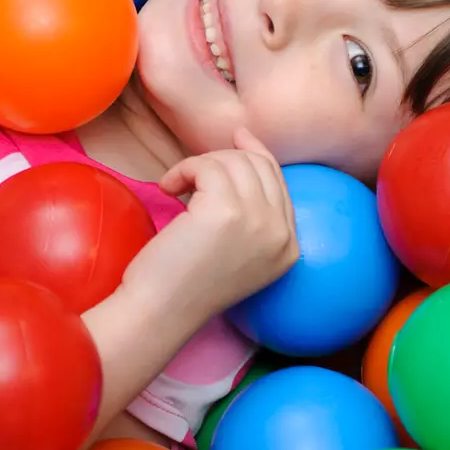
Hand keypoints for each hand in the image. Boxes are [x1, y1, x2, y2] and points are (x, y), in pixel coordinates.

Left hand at [121, 129, 298, 322]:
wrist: (160, 312)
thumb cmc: (185, 282)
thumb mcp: (235, 247)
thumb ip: (251, 208)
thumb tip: (244, 139)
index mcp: (289, 248)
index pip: (280, 182)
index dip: (257, 154)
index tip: (236, 137)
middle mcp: (281, 234)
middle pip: (258, 166)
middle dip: (221, 161)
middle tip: (190, 176)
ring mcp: (258, 221)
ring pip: (233, 162)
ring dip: (197, 166)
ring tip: (175, 188)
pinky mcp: (227, 210)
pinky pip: (207, 165)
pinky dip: (183, 170)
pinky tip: (168, 189)